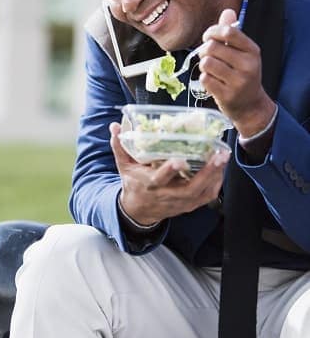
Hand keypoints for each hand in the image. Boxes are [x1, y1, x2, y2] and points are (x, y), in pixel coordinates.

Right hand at [110, 122, 229, 225]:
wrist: (138, 210)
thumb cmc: (133, 183)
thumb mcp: (124, 166)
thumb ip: (120, 146)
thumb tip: (115, 126)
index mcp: (150, 184)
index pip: (160, 179)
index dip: (169, 170)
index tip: (180, 159)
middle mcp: (167, 195)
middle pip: (190, 188)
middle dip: (206, 173)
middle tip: (218, 155)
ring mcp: (180, 203)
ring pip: (202, 193)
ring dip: (215, 176)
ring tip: (223, 158)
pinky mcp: (189, 206)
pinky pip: (207, 197)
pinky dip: (216, 184)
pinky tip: (222, 169)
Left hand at [198, 9, 275, 136]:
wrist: (250, 105)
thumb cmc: (242, 75)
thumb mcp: (243, 53)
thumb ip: (232, 33)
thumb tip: (227, 11)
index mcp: (252, 51)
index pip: (228, 31)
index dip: (212, 31)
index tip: (208, 37)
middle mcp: (248, 65)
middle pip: (212, 47)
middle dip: (204, 50)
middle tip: (207, 56)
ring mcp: (238, 82)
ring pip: (206, 63)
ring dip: (204, 65)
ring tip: (210, 69)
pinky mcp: (227, 96)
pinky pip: (205, 79)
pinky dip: (204, 79)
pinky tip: (213, 81)